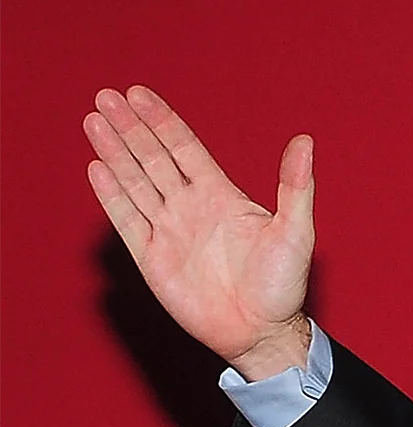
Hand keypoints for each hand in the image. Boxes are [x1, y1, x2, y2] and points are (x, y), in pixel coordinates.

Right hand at [84, 85, 314, 378]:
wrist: (261, 332)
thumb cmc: (283, 285)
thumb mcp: (295, 232)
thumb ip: (296, 187)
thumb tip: (305, 141)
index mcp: (221, 196)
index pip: (184, 148)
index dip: (161, 121)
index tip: (138, 94)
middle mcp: (190, 207)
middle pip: (153, 158)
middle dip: (130, 128)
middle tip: (106, 96)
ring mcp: (168, 230)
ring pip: (135, 182)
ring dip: (114, 152)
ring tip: (93, 121)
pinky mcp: (152, 258)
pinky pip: (127, 220)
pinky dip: (112, 194)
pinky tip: (97, 167)